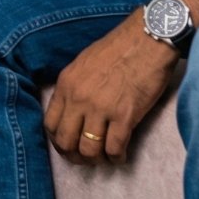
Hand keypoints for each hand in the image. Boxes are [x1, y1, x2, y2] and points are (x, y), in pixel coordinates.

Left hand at [43, 14, 179, 165]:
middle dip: (73, 156)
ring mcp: (102, 108)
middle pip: (66, 141)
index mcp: (66, 84)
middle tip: (84, 159)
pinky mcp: (126, 115)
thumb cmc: (119, 48)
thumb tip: (73, 110)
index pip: (50, 124)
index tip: (67, 146)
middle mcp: (79, 98)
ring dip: (96, 159)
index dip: (57, 141)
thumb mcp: (84, 63)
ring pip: (89, 149)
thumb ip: (74, 87)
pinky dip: (117, 157)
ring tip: (104, 158)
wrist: (148, 39)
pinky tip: (121, 155)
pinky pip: (115, 148)